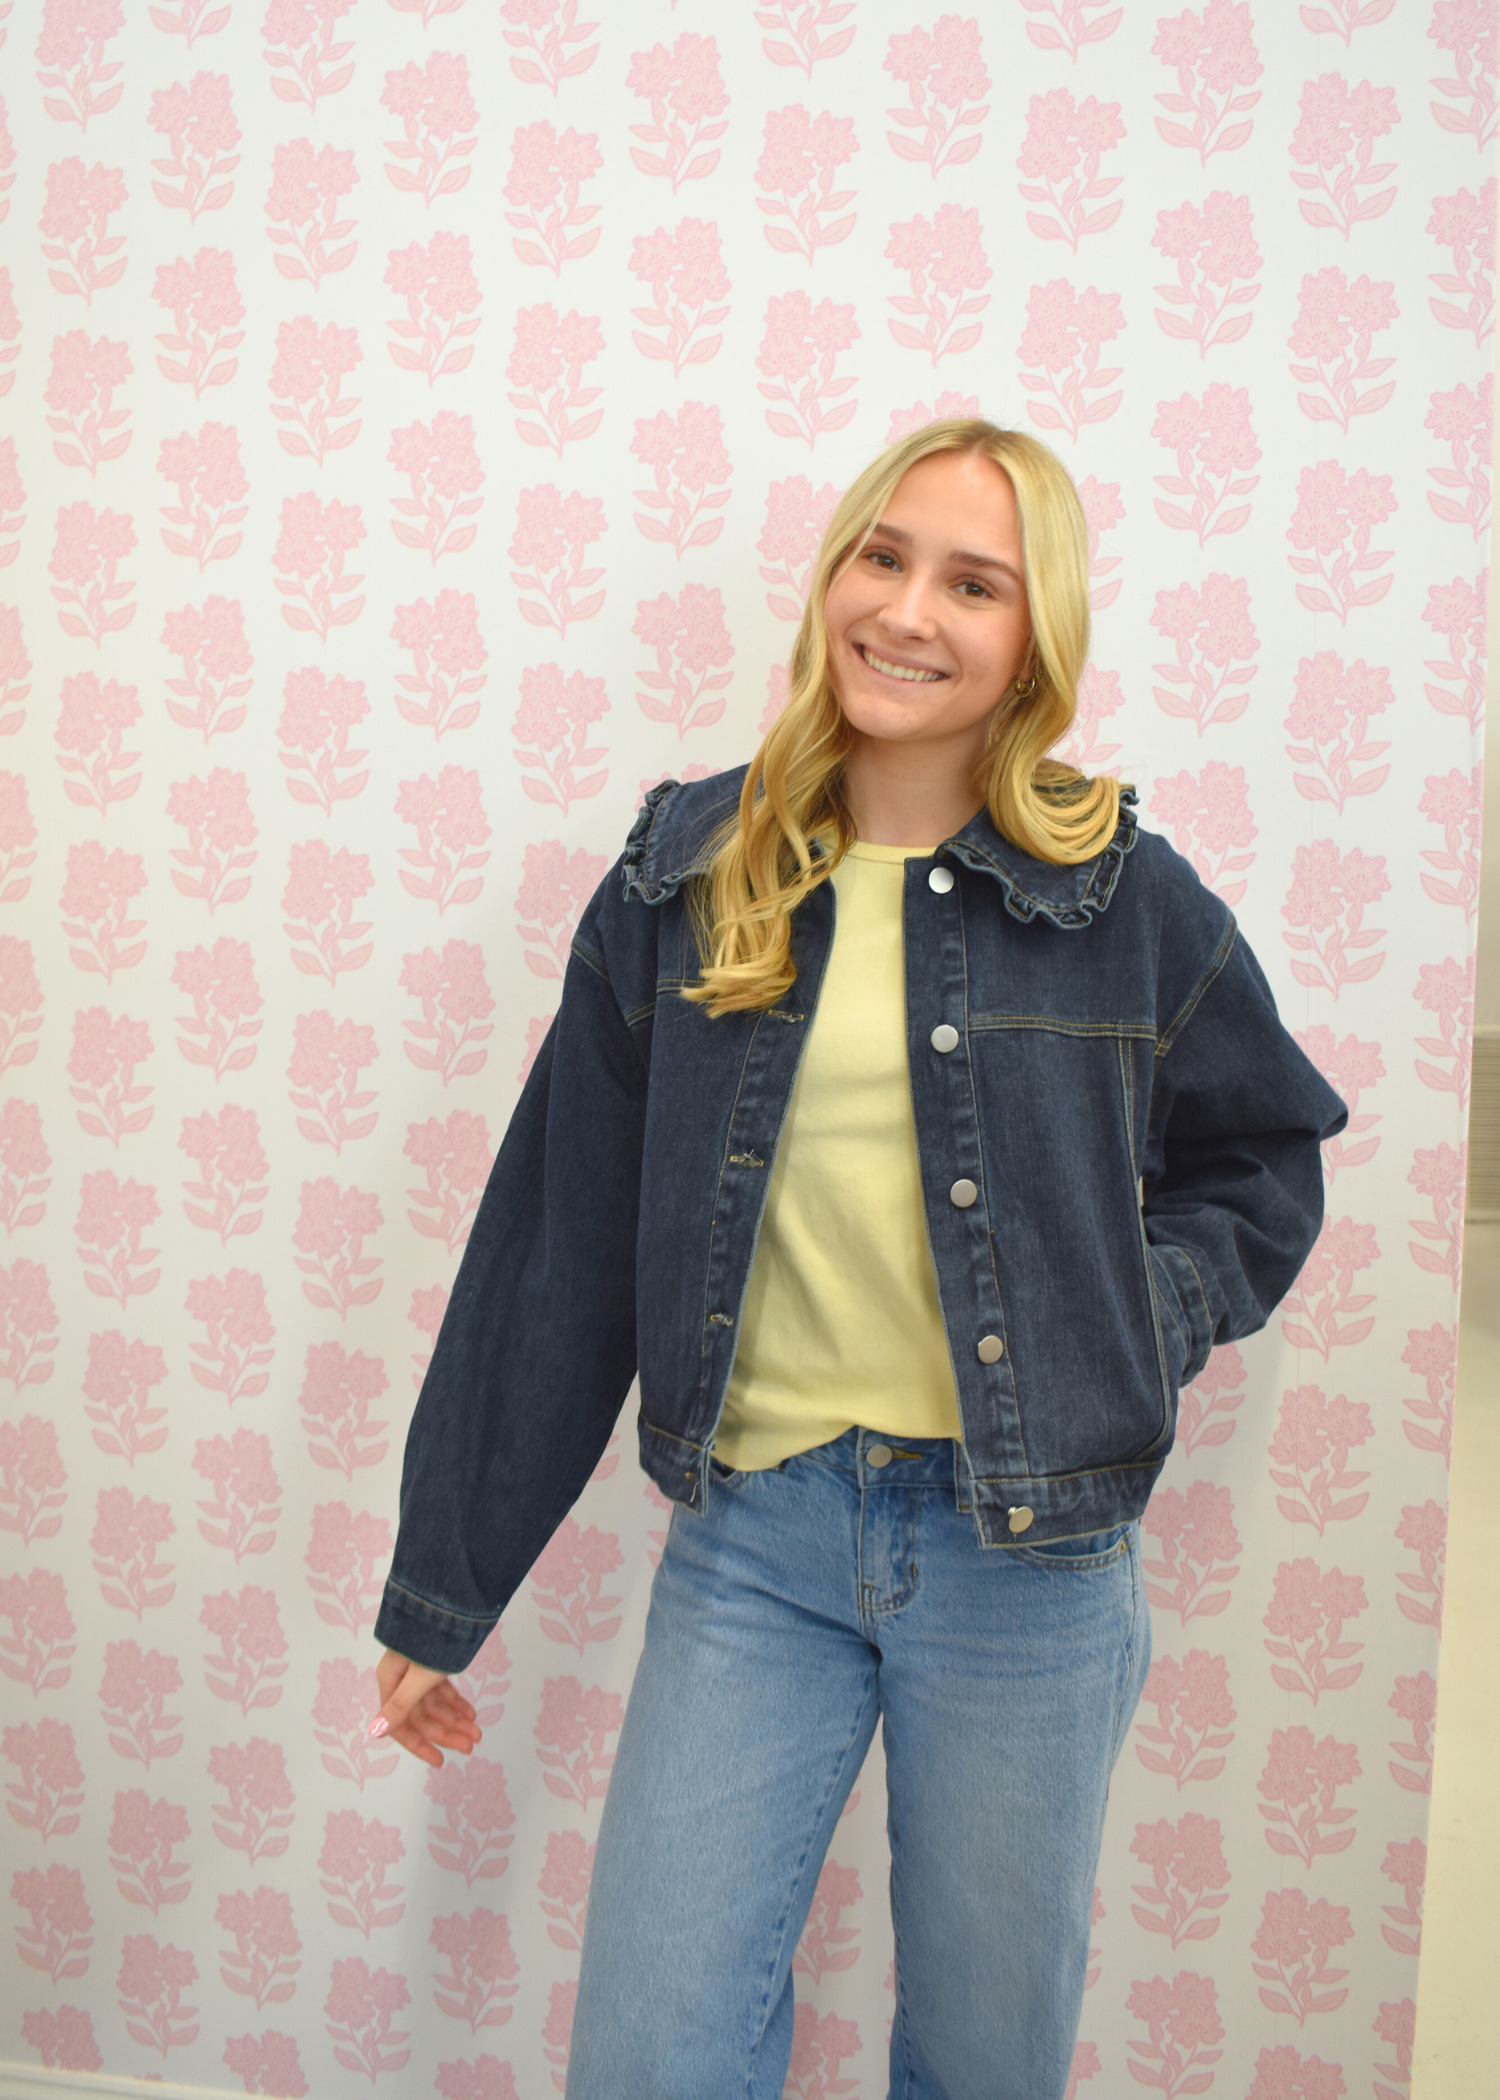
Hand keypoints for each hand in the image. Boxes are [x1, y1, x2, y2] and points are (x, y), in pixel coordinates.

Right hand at [371, 1649, 481, 1767]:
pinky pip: (442, 1689)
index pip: (401, 1724)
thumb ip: (400, 1705)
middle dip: (447, 1731)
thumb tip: (375, 1731)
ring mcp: (417, 1669)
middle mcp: (401, 1678)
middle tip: (472, 1744)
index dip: (419, 1745)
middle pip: (422, 1716)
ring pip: (435, 1704)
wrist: (448, 1600)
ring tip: (477, 1732)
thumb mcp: (418, 1676)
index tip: (439, 1760)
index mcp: (391, 1682)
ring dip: (455, 1719)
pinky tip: (471, 1712)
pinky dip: (456, 1701)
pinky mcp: (432, 1661)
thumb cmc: (431, 1639)